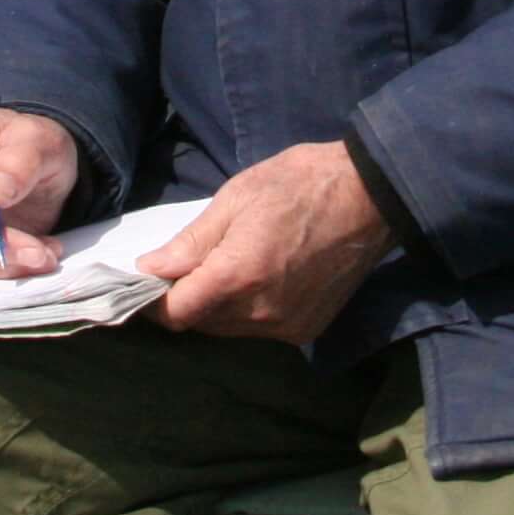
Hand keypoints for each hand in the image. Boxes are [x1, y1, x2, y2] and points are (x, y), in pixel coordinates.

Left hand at [141, 141, 394, 343]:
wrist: (370, 197)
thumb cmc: (299, 183)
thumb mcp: (236, 199)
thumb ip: (191, 243)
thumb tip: (150, 270)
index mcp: (237, 277)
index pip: (176, 313)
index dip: (152, 301)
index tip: (143, 283)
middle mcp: (260, 313)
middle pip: (200, 323)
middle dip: (184, 300)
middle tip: (180, 268)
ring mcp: (287, 326)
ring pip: (229, 329)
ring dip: (215, 307)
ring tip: (222, 268)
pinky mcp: (308, 330)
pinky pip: (260, 330)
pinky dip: (247, 312)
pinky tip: (256, 279)